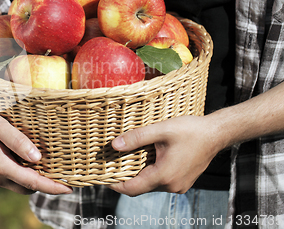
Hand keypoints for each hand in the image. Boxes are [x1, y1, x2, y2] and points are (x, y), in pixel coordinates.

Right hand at [0, 95, 72, 194]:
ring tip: (36, 161)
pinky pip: (5, 181)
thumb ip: (18, 141)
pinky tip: (16, 158)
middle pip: (25, 187)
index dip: (52, 187)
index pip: (32, 183)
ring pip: (14, 184)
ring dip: (26, 177)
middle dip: (42, 182)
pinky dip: (14, 173)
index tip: (69, 189)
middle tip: (57, 172)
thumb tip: (38, 158)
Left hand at [109, 115, 223, 195]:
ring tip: (128, 160)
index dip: (115, 185)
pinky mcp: (183, 182)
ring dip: (139, 175)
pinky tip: (147, 159)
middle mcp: (171, 185)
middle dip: (126, 178)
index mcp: (164, 175)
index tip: (102, 178)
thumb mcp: (160, 130)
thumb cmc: (190, 130)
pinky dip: (151, 174)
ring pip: (151, 184)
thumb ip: (136, 138)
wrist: (216, 134)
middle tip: (112, 165)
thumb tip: (114, 145)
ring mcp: (179, 186)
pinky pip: (161, 182)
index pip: (132, 188)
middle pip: (140, 187)